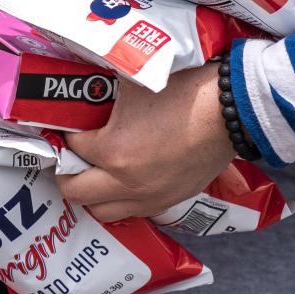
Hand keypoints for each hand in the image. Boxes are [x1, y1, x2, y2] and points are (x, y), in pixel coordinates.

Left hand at [56, 64, 235, 221]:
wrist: (231, 109)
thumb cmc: (183, 91)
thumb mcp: (133, 81)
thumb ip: (102, 87)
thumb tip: (81, 83)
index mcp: (113, 152)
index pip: (72, 149)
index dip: (64, 134)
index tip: (64, 125)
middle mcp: (127, 183)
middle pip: (76, 192)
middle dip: (65, 173)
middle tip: (66, 156)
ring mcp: (150, 197)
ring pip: (103, 212)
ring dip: (90, 194)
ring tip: (90, 173)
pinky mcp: (170, 200)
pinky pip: (133, 211)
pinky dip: (120, 200)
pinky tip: (121, 181)